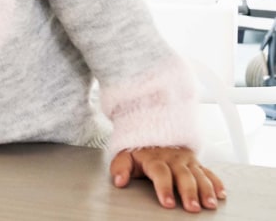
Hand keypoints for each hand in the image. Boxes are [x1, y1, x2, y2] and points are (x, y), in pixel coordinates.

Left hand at [110, 147, 225, 211]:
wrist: (151, 131)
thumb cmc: (139, 151)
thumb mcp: (124, 156)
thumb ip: (120, 168)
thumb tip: (119, 181)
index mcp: (155, 159)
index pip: (160, 173)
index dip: (164, 188)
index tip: (167, 203)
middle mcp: (173, 159)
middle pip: (183, 176)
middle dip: (189, 192)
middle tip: (192, 208)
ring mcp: (186, 160)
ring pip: (199, 175)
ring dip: (206, 190)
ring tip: (210, 204)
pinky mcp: (196, 162)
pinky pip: (209, 172)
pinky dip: (216, 182)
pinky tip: (221, 194)